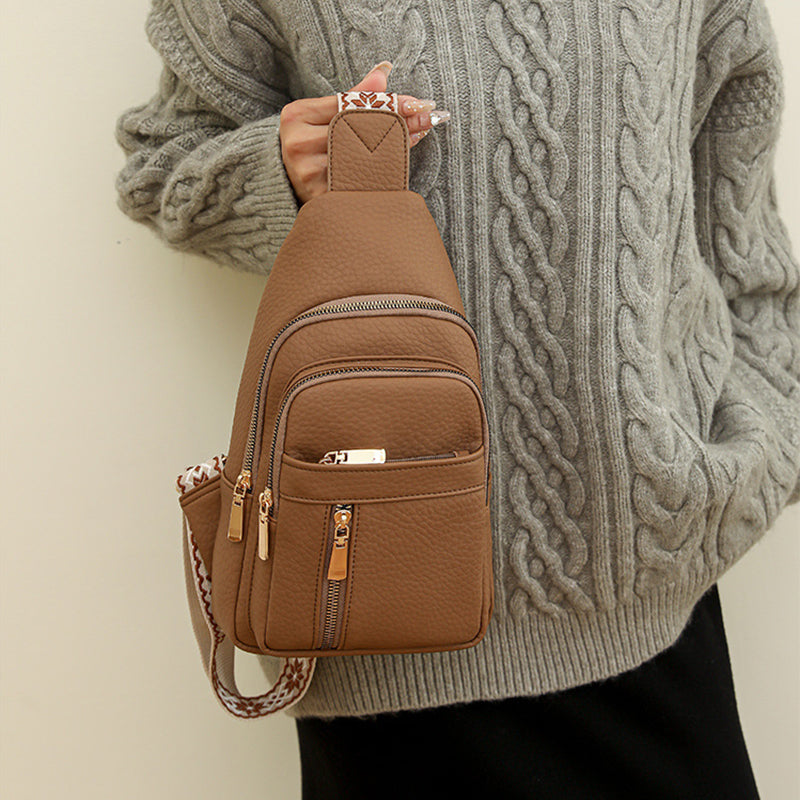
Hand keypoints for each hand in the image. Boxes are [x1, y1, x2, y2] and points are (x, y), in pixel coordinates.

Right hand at [278, 61, 447, 204]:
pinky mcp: (320, 198)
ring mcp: (308, 174)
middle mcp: (298, 144)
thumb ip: (353, 97)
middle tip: (428, 117)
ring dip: (397, 145)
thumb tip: (384, 71)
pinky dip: (385, 171)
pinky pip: (361, 182)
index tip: (415, 102)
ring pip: (363, 156)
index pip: (350, 105)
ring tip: (421, 133)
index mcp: (297, 116)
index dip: (386, 102)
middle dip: (398, 122)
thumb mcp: (323, 116)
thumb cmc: (310, 146)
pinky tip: (403, 161)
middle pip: (359, 129)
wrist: (284, 184)